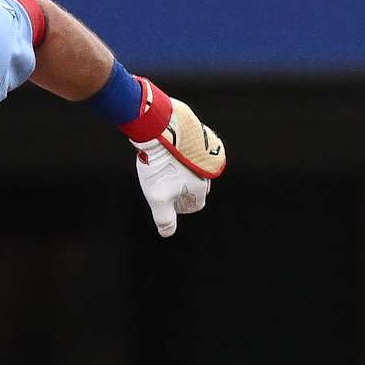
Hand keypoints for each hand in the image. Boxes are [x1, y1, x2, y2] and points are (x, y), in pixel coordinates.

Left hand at [131, 96, 225, 236]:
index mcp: (200, 186)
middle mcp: (206, 170)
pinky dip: (181, 156)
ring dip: (182, 172)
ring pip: (194, 168)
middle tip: (167, 189)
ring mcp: (204, 153)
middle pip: (197, 186)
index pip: (196, 204)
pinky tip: (166, 153)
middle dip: (183, 191)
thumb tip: (166, 234)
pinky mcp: (197, 137)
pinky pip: (191, 151)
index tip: (171, 206)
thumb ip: (163, 218)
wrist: (160, 130)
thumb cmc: (159, 167)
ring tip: (165, 170)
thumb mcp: (157, 197)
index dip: (183, 208)